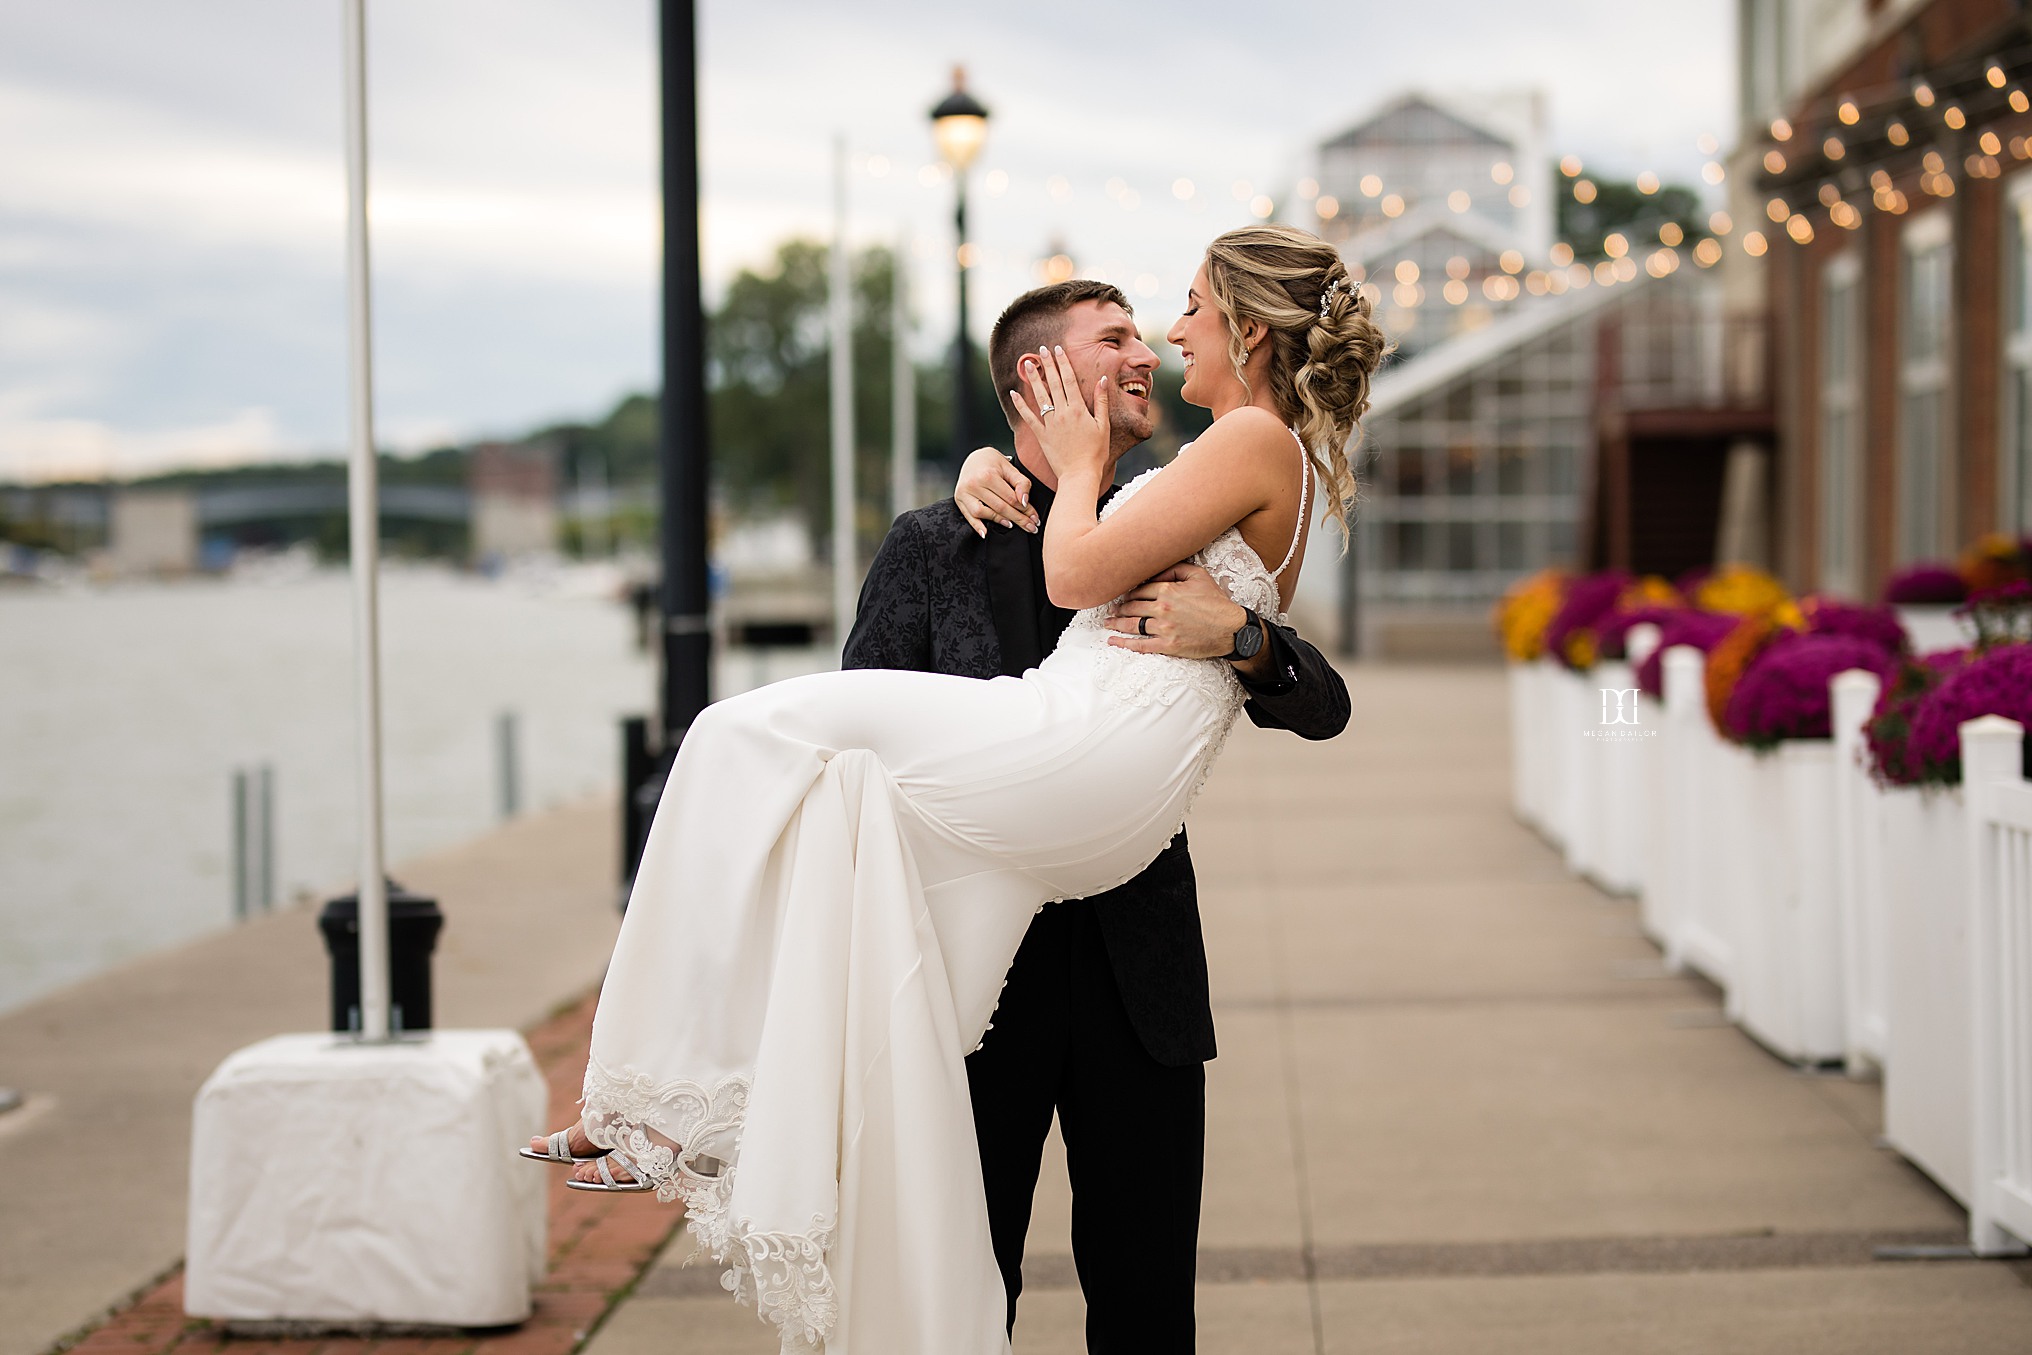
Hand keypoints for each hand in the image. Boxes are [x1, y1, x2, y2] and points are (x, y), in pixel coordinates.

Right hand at [953, 447, 1037, 537]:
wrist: (973, 458)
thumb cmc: (993, 463)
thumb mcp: (1009, 468)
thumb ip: (1021, 483)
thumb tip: (1024, 501)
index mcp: (988, 475)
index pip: (1011, 498)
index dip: (1026, 510)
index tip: (1035, 518)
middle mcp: (974, 484)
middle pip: (1000, 507)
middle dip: (1018, 519)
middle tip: (1031, 527)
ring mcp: (964, 493)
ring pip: (984, 513)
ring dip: (999, 521)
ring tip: (1012, 525)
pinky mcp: (959, 499)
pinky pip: (969, 516)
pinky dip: (977, 526)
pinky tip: (986, 533)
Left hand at [1010, 345, 1108, 485]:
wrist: (1079, 475)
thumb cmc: (1096, 452)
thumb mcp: (1103, 426)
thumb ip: (1101, 402)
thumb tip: (1102, 379)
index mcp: (1078, 409)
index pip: (1069, 379)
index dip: (1063, 363)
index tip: (1058, 350)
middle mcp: (1062, 413)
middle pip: (1053, 383)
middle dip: (1048, 364)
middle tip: (1042, 349)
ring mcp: (1050, 424)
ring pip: (1040, 396)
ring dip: (1033, 378)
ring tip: (1028, 363)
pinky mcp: (1041, 436)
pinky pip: (1028, 417)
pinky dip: (1020, 405)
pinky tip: (1014, 393)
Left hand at [1103, 563, 1251, 660]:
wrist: (1231, 629)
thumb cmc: (1216, 602)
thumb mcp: (1199, 576)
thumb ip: (1175, 569)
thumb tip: (1155, 572)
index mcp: (1168, 590)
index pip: (1139, 590)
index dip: (1129, 593)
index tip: (1122, 595)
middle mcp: (1162, 608)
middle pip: (1132, 607)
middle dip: (1119, 607)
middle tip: (1112, 608)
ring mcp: (1164, 628)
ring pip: (1132, 625)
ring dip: (1116, 623)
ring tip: (1108, 622)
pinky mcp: (1168, 646)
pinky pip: (1140, 645)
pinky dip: (1124, 643)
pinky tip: (1113, 641)